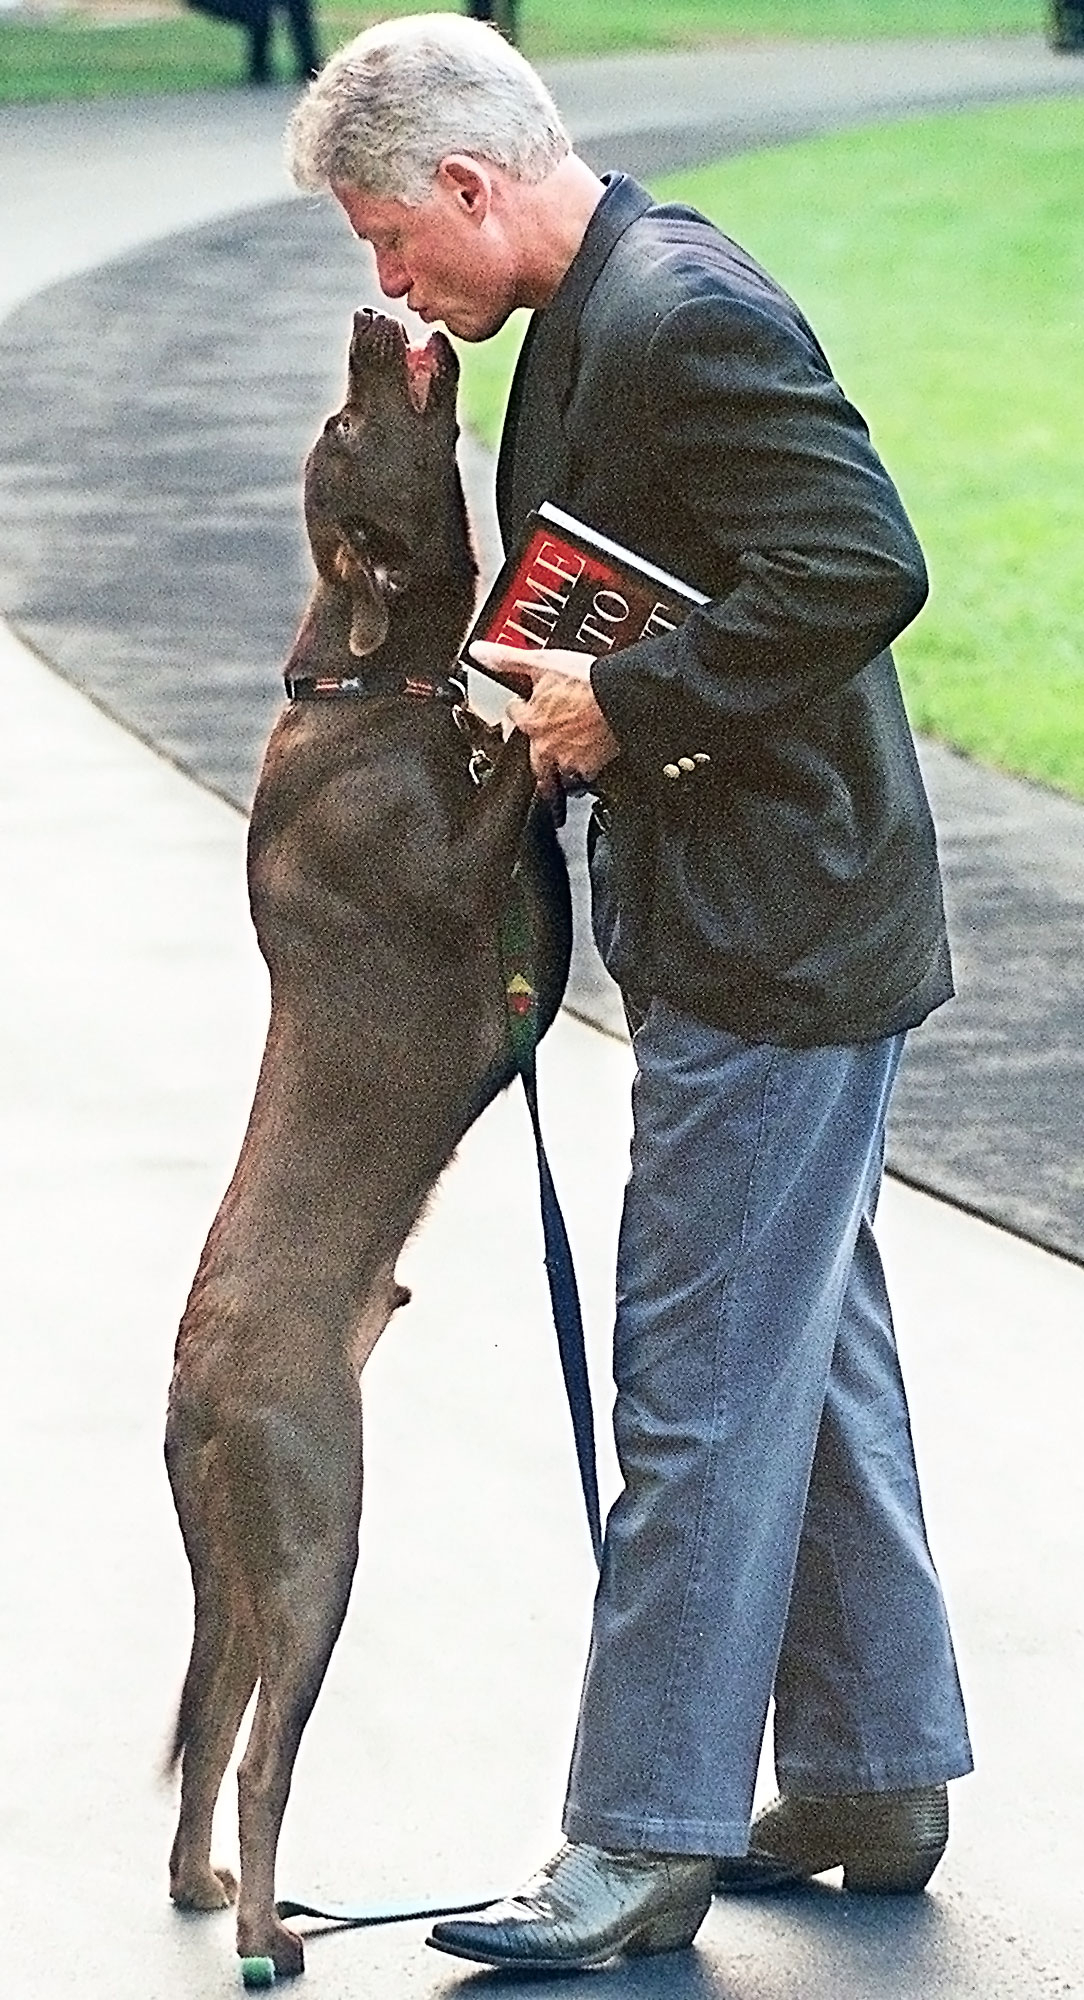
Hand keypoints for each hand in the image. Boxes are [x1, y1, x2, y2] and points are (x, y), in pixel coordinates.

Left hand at [469, 642, 620, 797]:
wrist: (618, 697)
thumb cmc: (584, 680)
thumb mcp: (541, 661)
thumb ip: (507, 659)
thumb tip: (479, 652)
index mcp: (530, 721)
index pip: (514, 716)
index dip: (518, 708)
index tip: (521, 705)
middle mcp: (546, 745)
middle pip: (532, 760)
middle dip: (533, 760)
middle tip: (536, 764)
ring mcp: (569, 758)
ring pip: (558, 771)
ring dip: (558, 769)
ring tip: (560, 772)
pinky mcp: (593, 765)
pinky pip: (585, 774)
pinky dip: (586, 769)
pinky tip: (590, 764)